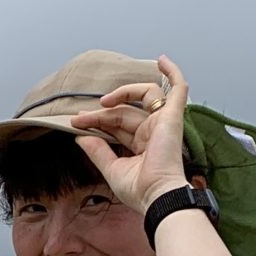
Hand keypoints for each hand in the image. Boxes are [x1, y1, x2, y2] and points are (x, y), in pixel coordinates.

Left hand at [68, 55, 192, 212]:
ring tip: (103, 102)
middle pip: (124, 111)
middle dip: (100, 114)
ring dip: (122, 93)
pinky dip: (172, 72)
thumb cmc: (140, 190)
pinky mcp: (173, 116)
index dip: (97, 120)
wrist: (157, 195)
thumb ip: (98, 151)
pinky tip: (161, 60)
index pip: (117, 124)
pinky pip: (178, 88)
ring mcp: (163, 122)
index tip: (76, 122)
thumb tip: (81, 137)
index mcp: (141, 144)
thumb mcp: (112, 169)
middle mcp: (153, 131)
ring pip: (143, 95)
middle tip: (79, 118)